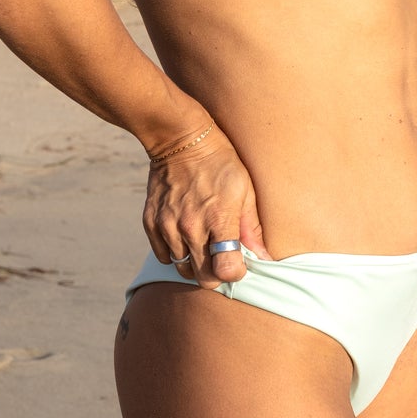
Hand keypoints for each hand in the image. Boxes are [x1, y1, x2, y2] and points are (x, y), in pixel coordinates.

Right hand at [143, 134, 267, 285]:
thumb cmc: (221, 163)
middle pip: (202, 277)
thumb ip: (252, 228)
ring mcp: (168, 226)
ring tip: (203, 244)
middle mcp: (191, 227)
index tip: (238, 264)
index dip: (235, 273)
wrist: (181, 140)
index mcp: (219, 220)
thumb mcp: (245, 190)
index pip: (225, 270)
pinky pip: (163, 256)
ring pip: (182, 268)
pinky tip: (185, 236)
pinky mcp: (151, 223)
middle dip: (215, 274)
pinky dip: (175, 252)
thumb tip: (264, 257)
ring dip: (194, 262)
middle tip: (221, 258)